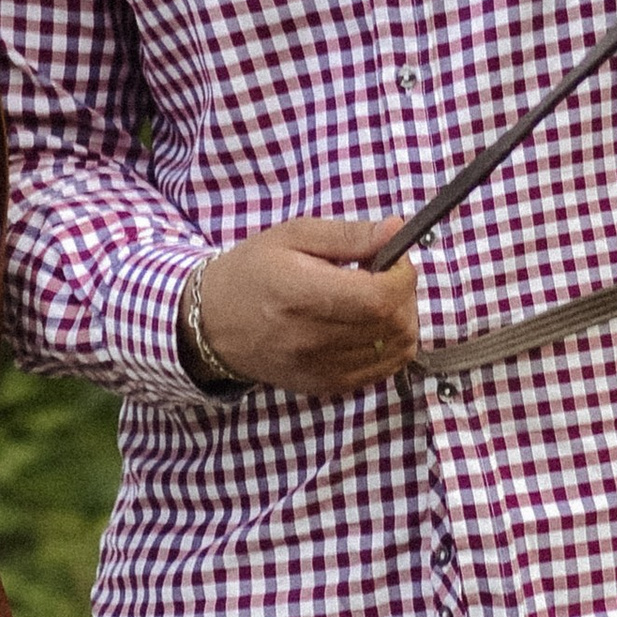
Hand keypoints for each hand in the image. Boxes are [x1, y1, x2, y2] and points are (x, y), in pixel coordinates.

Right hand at [191, 218, 417, 398]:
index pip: (379, 298)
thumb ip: (349, 235)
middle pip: (393, 324)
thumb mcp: (294, 236)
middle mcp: (312, 340)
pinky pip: (382, 371)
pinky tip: (368, 325)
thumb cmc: (253, 271)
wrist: (212, 323)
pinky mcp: (325, 386)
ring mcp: (320, 369)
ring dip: (400, 321)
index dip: (402, 277)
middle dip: (404, 295)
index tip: (394, 259)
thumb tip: (397, 230)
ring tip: (376, 300)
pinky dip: (389, 346)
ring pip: (396, 350)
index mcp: (302, 295)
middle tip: (384, 275)